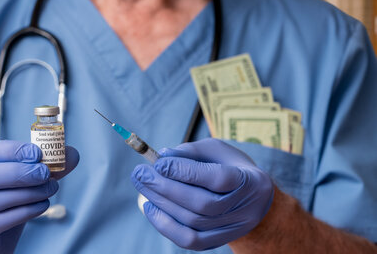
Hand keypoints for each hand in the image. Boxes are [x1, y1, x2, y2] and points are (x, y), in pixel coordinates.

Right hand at [0, 138, 78, 253]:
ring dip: (27, 193)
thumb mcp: (16, 177)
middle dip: (18, 172)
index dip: (9, 150)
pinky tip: (41, 205)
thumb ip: (41, 164)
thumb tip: (72, 154)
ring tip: (49, 189)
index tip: (36, 153)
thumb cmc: (0, 199)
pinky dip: (24, 212)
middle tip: (45, 173)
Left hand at [131, 138, 272, 250]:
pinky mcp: (218, 242)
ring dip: (161, 203)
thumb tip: (162, 156)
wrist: (253, 199)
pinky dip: (165, 225)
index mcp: (248, 180)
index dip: (186, 171)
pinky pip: (190, 241)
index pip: (217, 178)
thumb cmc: (229, 166)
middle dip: (166, 188)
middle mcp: (244, 209)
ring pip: (192, 222)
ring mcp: (232, 229)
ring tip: (142, 184)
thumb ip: (191, 151)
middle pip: (202, 204)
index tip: (158, 162)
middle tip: (140, 173)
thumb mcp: (216, 150)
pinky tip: (150, 207)